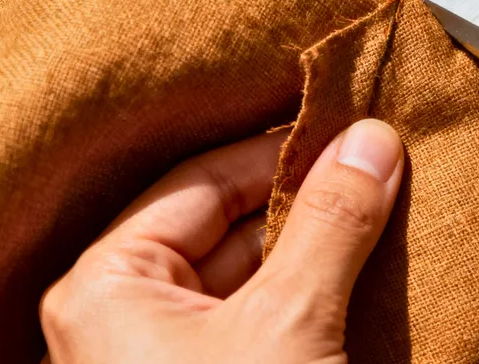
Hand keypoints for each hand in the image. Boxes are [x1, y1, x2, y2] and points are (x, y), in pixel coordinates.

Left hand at [40, 119, 403, 363]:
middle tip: (372, 174)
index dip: (280, 154)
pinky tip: (352, 278)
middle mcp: (116, 319)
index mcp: (103, 288)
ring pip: (241, 280)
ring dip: (307, 254)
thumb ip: (330, 224)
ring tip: (374, 219)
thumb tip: (370, 142)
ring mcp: (155, 357)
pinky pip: (248, 323)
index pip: (201, 182)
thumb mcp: (289, 320)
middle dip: (301, 205)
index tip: (347, 136)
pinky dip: (300, 300)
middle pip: (222, 228)